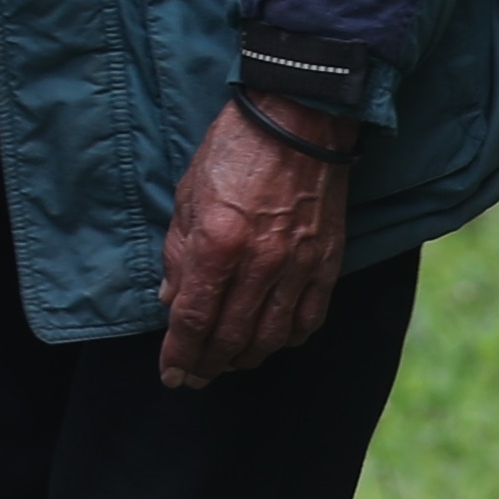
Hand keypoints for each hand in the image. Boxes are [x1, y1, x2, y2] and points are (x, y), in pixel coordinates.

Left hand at [158, 99, 353, 386]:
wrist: (298, 120)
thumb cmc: (235, 150)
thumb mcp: (188, 197)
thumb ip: (178, 254)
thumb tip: (172, 301)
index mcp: (217, 243)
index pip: (193, 319)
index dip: (179, 354)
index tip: (171, 374)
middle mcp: (260, 262)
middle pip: (231, 337)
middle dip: (208, 365)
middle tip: (195, 378)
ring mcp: (299, 266)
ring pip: (270, 337)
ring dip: (244, 358)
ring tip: (228, 363)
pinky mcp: (327, 263)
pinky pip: (308, 319)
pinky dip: (286, 340)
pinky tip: (270, 342)